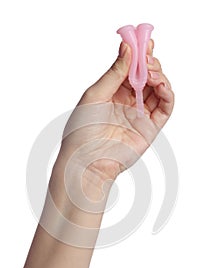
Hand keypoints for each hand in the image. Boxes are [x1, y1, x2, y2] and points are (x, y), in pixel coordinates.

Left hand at [59, 40, 174, 198]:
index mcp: (113, 92)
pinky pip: (166, 107)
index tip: (142, 41)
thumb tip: (127, 48)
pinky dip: (167, 92)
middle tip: (147, 55)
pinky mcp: (150, 127)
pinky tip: (159, 84)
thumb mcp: (94, 95)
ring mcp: (140, 114)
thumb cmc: (81, 130)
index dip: (138, 55)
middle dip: (149, 62)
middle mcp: (128, 102)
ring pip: (159, 89)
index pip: (130, 69)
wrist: (85, 161)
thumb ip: (114, 73)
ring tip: (150, 71)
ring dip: (159, 75)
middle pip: (147, 76)